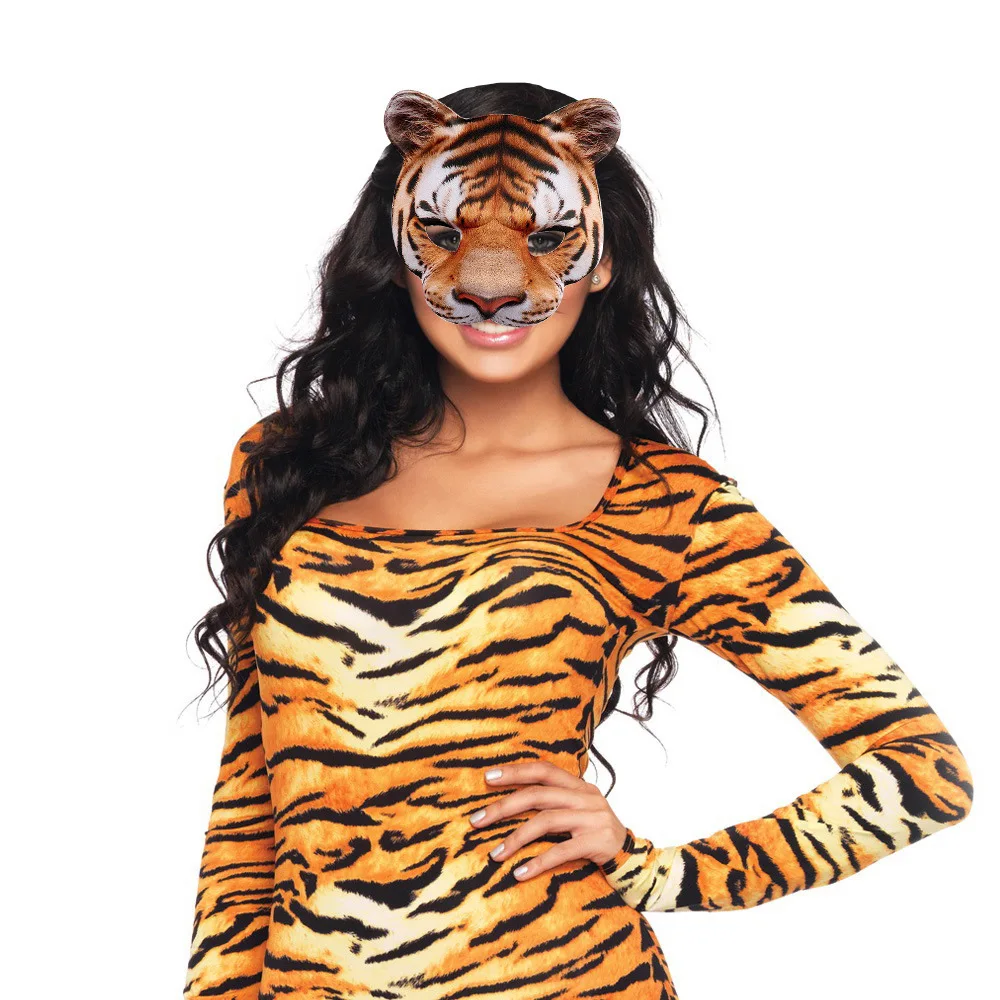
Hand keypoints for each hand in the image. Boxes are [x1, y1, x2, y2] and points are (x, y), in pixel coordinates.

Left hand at [469, 760, 627, 879]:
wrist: (633, 859)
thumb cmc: (595, 833)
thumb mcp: (578, 810)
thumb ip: (554, 801)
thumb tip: (509, 801)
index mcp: (579, 786)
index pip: (543, 769)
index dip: (515, 771)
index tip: (487, 778)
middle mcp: (585, 797)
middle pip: (537, 795)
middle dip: (503, 807)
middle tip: (477, 820)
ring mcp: (592, 819)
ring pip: (545, 821)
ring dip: (515, 838)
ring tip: (495, 854)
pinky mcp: (596, 843)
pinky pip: (561, 851)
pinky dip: (537, 863)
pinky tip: (519, 873)